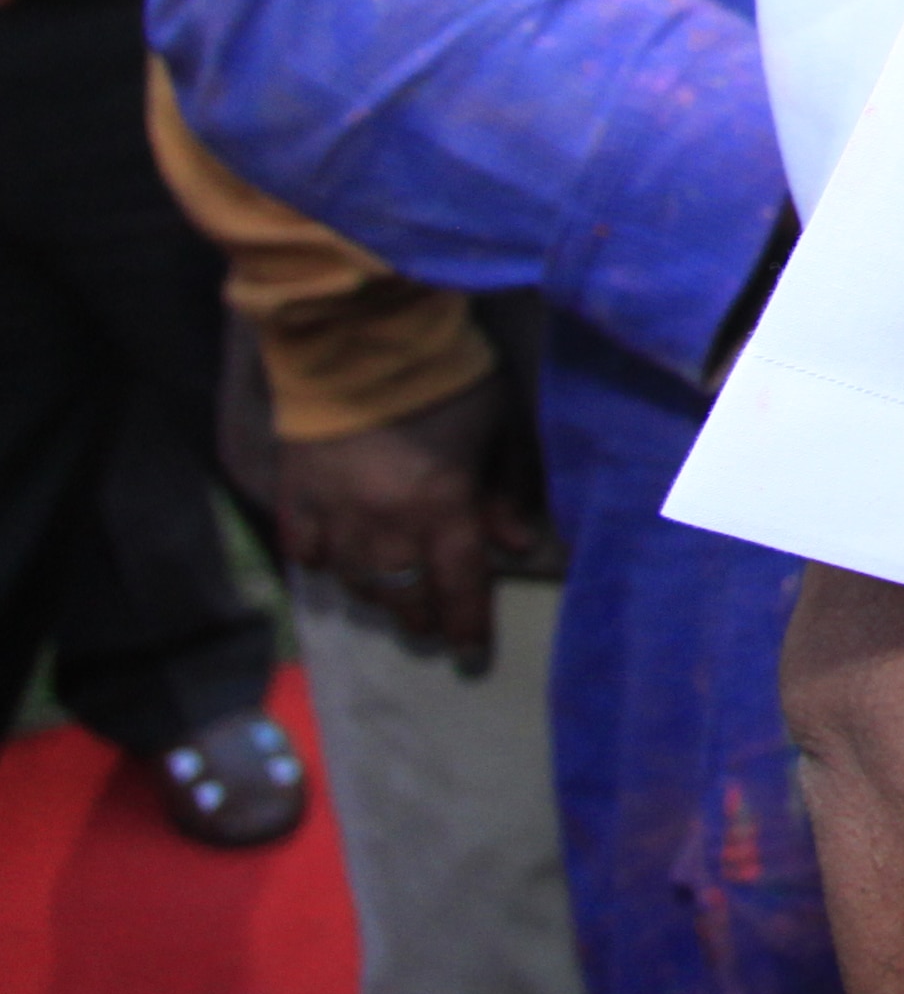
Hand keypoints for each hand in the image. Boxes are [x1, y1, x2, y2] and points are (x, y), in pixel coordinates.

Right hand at [272, 376, 529, 670]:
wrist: (361, 339)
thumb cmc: (446, 379)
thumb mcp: (497, 427)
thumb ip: (508, 491)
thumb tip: (518, 547)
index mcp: (440, 509)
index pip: (459, 586)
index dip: (467, 624)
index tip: (471, 654)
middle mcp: (383, 526)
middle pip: (403, 593)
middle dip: (423, 615)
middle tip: (434, 625)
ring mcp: (332, 513)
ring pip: (355, 580)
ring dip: (379, 595)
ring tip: (395, 601)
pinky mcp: (294, 493)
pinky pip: (304, 549)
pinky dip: (323, 562)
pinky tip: (336, 563)